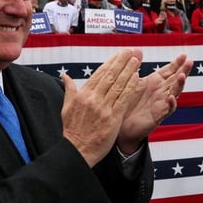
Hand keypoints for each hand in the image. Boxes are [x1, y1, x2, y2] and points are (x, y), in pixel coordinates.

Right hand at [61, 49, 140, 165]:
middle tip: (131, 51)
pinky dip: (130, 88)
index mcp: (82, 95)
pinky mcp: (113, 118)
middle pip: (110, 76)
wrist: (77, 151)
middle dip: (121, 62)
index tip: (119, 55)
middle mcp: (93, 99)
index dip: (111, 63)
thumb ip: (69, 90)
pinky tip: (137, 79)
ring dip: (128, 71)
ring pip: (118, 85)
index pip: (99, 74)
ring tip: (136, 61)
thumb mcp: (66, 108)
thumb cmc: (72, 131)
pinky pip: (123, 99)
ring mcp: (103, 108)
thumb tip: (65, 76)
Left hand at [116, 53, 191, 154]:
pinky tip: (171, 97)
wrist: (121, 125)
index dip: (177, 63)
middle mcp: (161, 92)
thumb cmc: (127, 102)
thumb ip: (135, 67)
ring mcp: (161, 103)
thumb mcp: (131, 82)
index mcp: (155, 82)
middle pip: (176, 79)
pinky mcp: (158, 116)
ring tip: (182, 76)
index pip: (169, 70)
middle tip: (190, 61)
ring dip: (179, 84)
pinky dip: (170, 103)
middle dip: (183, 70)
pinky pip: (167, 109)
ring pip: (174, 92)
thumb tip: (136, 50)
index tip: (184, 54)